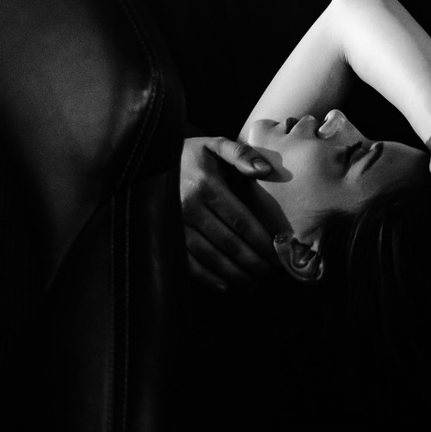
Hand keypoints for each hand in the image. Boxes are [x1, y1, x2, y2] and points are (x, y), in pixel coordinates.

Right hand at [180, 135, 277, 291]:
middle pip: (229, 243)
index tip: (278, 255)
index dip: (261, 241)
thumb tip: (264, 170)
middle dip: (253, 263)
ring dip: (235, 275)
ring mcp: (175, 225)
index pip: (240, 220)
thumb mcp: (215, 145)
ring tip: (255, 285)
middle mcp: (189, 207)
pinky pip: (188, 263)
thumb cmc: (192, 155)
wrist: (152, 161)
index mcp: (205, 185)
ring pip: (210, 257)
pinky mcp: (166, 236)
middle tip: (272, 276)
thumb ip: (241, 153)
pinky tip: (227, 286)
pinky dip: (208, 278)